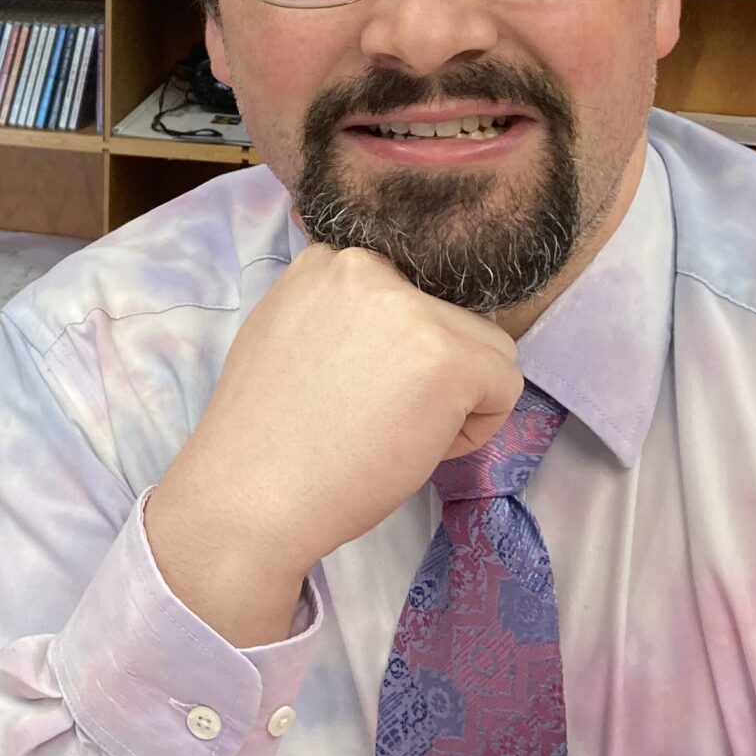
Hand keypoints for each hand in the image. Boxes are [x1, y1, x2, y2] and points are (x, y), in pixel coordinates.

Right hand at [148, 243, 522, 646]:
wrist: (250, 493)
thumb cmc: (265, 436)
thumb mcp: (286, 335)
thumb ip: (337, 313)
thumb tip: (394, 328)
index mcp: (326, 261)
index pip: (405, 294)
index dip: (394, 350)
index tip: (354, 389)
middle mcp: (368, 268)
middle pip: (449, 318)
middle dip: (427, 372)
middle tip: (372, 418)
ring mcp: (410, 312)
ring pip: (485, 348)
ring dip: (456, 396)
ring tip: (394, 432)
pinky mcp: (447, 360)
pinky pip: (505, 387)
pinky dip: (477, 428)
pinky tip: (415, 445)